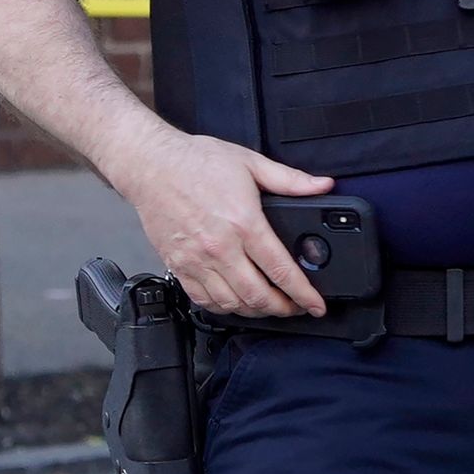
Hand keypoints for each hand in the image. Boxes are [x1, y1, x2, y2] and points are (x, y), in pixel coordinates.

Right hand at [114, 128, 332, 317]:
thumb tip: (322, 185)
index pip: (281, 270)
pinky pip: (203, 300)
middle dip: (283, 309)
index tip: (316, 305)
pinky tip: (235, 301)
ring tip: (269, 305)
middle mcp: (220, 247)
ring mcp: (196, 260)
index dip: (303, 294)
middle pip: (257, 296)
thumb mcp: (250, 163)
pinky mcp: (178, 266)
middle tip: (295, 308)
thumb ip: (289, 179)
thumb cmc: (195, 161)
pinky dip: (223, 308)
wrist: (150, 165)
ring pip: (231, 304)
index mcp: (244, 223)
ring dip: (255, 311)